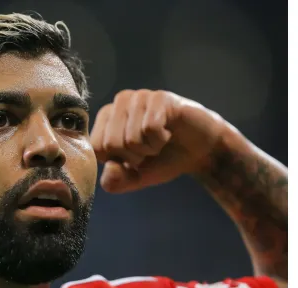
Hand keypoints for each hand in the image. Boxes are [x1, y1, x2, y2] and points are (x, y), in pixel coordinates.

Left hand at [91, 89, 228, 192]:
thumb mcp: (134, 177)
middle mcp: (119, 102)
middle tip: (150, 148)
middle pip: (111, 144)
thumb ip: (115, 181)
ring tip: (160, 139)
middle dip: (134, 156)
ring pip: (131, 139)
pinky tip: (169, 132)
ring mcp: (139, 97)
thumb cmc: (163, 160)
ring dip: (150, 148)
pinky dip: (161, 140)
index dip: (119, 161)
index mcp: (106, 117)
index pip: (96, 149)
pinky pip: (150, 129)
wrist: (200, 151)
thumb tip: (110, 168)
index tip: (135, 155)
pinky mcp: (159, 97)